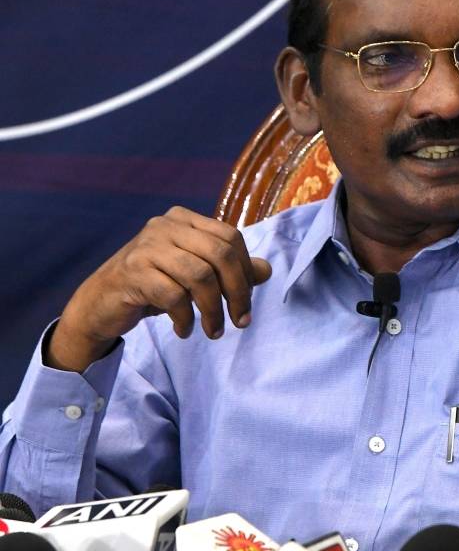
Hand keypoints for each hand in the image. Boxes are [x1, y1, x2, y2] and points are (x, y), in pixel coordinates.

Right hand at [47, 207, 271, 371]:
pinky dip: (185, 318)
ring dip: (212, 310)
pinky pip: (174, 295)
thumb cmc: (155, 286)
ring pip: (200, 276)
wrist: (100, 304)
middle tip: (240, 321)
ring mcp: (147, 246)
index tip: (246, 302)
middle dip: (237, 292)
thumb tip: (266, 271)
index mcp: (185, 219)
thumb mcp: (196, 275)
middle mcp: (166, 225)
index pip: (231, 238)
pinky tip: (184, 330)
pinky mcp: (132, 271)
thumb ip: (230, 270)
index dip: (245, 271)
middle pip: (220, 254)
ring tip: (213, 331)